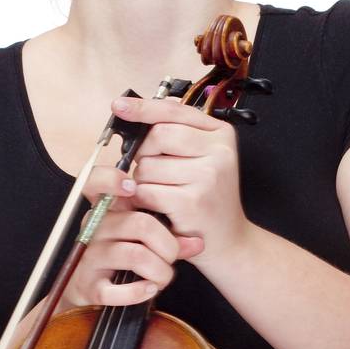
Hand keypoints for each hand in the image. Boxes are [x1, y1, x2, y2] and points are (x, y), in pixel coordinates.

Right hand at [59, 153, 204, 308]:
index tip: (133, 187)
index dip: (111, 178)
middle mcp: (94, 229)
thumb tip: (197, 243)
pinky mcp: (88, 286)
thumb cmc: (123, 257)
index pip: (95, 181)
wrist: (92, 290)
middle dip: (168, 246)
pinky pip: (116, 290)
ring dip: (159, 271)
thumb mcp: (146, 240)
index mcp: (106, 210)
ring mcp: (89, 257)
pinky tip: (149, 290)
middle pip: (139, 223)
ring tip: (163, 278)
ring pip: (135, 255)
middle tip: (172, 258)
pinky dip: (138, 292)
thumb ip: (170, 236)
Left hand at [107, 93, 250, 274]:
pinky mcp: (192, 202)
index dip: (143, 108)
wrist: (229, 242)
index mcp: (221, 134)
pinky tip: (157, 209)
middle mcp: (219, 151)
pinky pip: (147, 191)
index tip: (120, 106)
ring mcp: (207, 176)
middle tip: (154, 173)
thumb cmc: (208, 200)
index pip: (175, 111)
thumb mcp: (202, 160)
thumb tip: (134, 113)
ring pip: (147, 166)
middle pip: (157, 136)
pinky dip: (143, 201)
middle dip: (144, 154)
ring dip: (143, 182)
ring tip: (162, 195)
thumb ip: (178, 136)